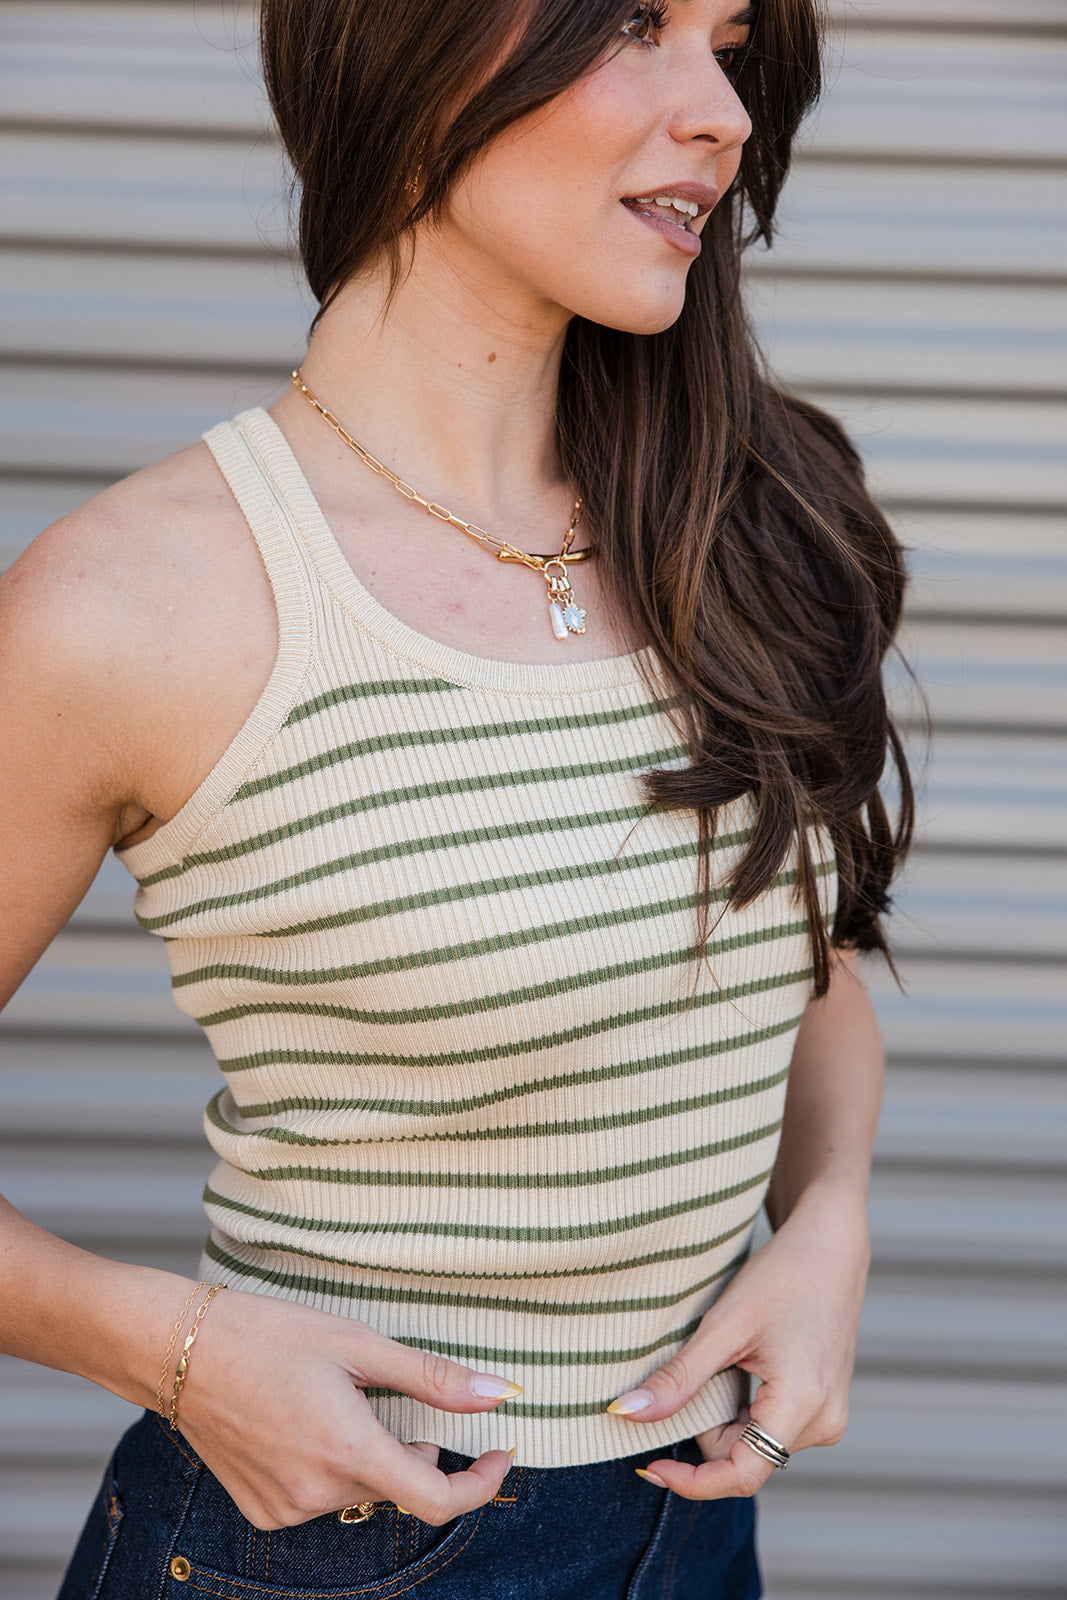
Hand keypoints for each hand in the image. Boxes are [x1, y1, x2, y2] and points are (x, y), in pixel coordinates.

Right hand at [169, 1287, 519, 1527]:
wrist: (179, 1351)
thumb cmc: (268, 1334)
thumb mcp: (357, 1343)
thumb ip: (432, 1377)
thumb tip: (498, 1393)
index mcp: (347, 1451)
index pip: (436, 1500)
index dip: (479, 1484)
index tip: (499, 1452)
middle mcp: (316, 1494)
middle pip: (396, 1485)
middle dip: (412, 1449)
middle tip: (393, 1397)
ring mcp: (285, 1509)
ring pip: (358, 1489)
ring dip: (369, 1455)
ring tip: (337, 1400)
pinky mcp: (262, 1511)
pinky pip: (319, 1497)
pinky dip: (331, 1466)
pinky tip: (304, 1423)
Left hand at [606, 1188, 869, 1498]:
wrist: (829, 1246)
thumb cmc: (781, 1276)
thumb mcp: (723, 1326)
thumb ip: (679, 1378)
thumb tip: (626, 1414)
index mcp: (804, 1406)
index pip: (741, 1475)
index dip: (691, 1482)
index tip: (647, 1466)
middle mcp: (824, 1423)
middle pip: (742, 1455)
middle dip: (709, 1420)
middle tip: (707, 1362)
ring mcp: (829, 1417)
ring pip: (754, 1442)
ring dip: (728, 1411)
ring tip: (735, 1355)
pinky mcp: (825, 1407)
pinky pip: (772, 1426)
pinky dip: (747, 1404)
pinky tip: (750, 1360)